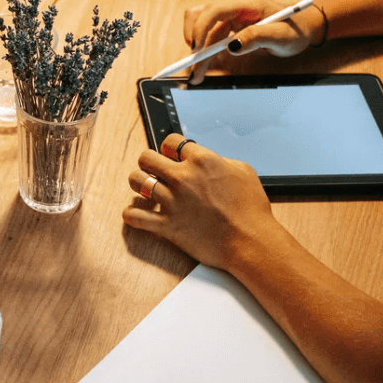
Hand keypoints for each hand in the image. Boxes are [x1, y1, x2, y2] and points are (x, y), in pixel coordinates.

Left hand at [120, 133, 284, 269]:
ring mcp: (172, 201)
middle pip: (146, 157)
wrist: (251, 241)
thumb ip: (221, 160)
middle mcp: (182, 177)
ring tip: (144, 188)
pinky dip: (131, 214)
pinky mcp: (166, 225)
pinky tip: (137, 213)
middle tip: (153, 170)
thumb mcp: (243, 172)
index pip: (171, 141)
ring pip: (136, 181)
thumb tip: (208, 160)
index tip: (168, 155)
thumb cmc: (251, 209)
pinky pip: (134, 216)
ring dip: (138, 183)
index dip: (168, 147)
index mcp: (202, 161)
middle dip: (148, 162)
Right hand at [180, 0, 323, 82]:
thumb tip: (232, 47)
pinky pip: (209, 35)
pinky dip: (203, 51)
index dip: (200, 29)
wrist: (303, 26)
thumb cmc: (295, 29)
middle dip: (194, 44)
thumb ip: (257, 38)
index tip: (197, 50)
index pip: (213, 11)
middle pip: (200, 18)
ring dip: (196, 49)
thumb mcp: (281, 36)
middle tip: (194, 70)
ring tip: (197, 72)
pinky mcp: (228, 24)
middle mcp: (233, 5)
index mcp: (246, 3)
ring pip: (201, 27)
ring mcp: (229, 13)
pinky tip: (203, 66)